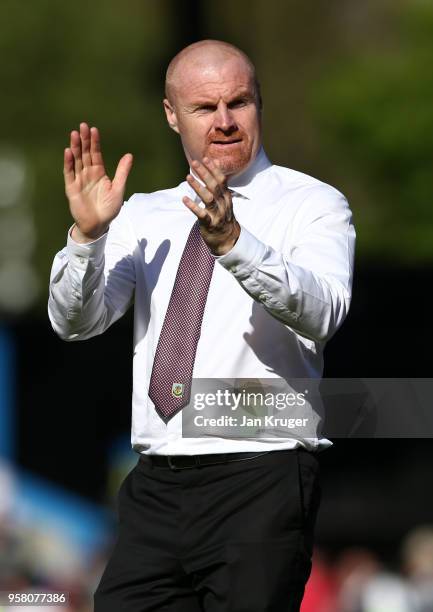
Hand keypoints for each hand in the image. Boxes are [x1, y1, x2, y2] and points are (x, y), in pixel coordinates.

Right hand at [64, 122, 132, 242]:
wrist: (99, 225)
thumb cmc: (109, 208)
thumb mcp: (118, 189)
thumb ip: (122, 172)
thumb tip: (129, 155)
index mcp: (99, 173)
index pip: (96, 154)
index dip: (94, 142)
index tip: (94, 130)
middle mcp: (88, 174)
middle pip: (85, 154)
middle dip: (84, 140)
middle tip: (82, 126)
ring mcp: (79, 180)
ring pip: (76, 161)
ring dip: (75, 148)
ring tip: (74, 134)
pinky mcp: (72, 188)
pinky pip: (69, 173)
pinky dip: (69, 163)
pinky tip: (68, 152)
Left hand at [182, 157, 239, 254]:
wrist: (228, 239)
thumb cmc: (223, 216)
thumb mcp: (224, 199)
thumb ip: (219, 183)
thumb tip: (216, 163)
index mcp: (226, 197)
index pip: (221, 180)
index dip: (213, 169)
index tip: (205, 158)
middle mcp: (223, 204)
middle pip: (214, 186)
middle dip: (205, 174)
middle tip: (194, 163)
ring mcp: (217, 214)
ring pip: (209, 198)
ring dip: (198, 187)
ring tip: (188, 177)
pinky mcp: (209, 224)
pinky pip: (201, 214)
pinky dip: (193, 206)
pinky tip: (184, 199)